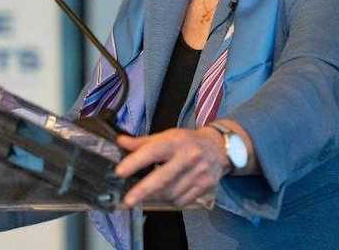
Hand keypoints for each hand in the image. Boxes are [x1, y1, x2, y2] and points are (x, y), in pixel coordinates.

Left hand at [114, 127, 229, 207]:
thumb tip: (120, 142)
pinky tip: (161, 197)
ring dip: (154, 198)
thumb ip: (143, 142)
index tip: (119, 172)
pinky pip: (182, 201)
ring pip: (171, 193)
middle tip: (127, 201)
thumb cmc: (187, 141)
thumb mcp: (167, 136)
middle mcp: (188, 157)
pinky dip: (169, 201)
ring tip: (141, 198)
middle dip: (143, 190)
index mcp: (175, 141)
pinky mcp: (205, 187)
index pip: (152, 151)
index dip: (135, 162)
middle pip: (162, 177)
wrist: (219, 148)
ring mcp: (198, 174)